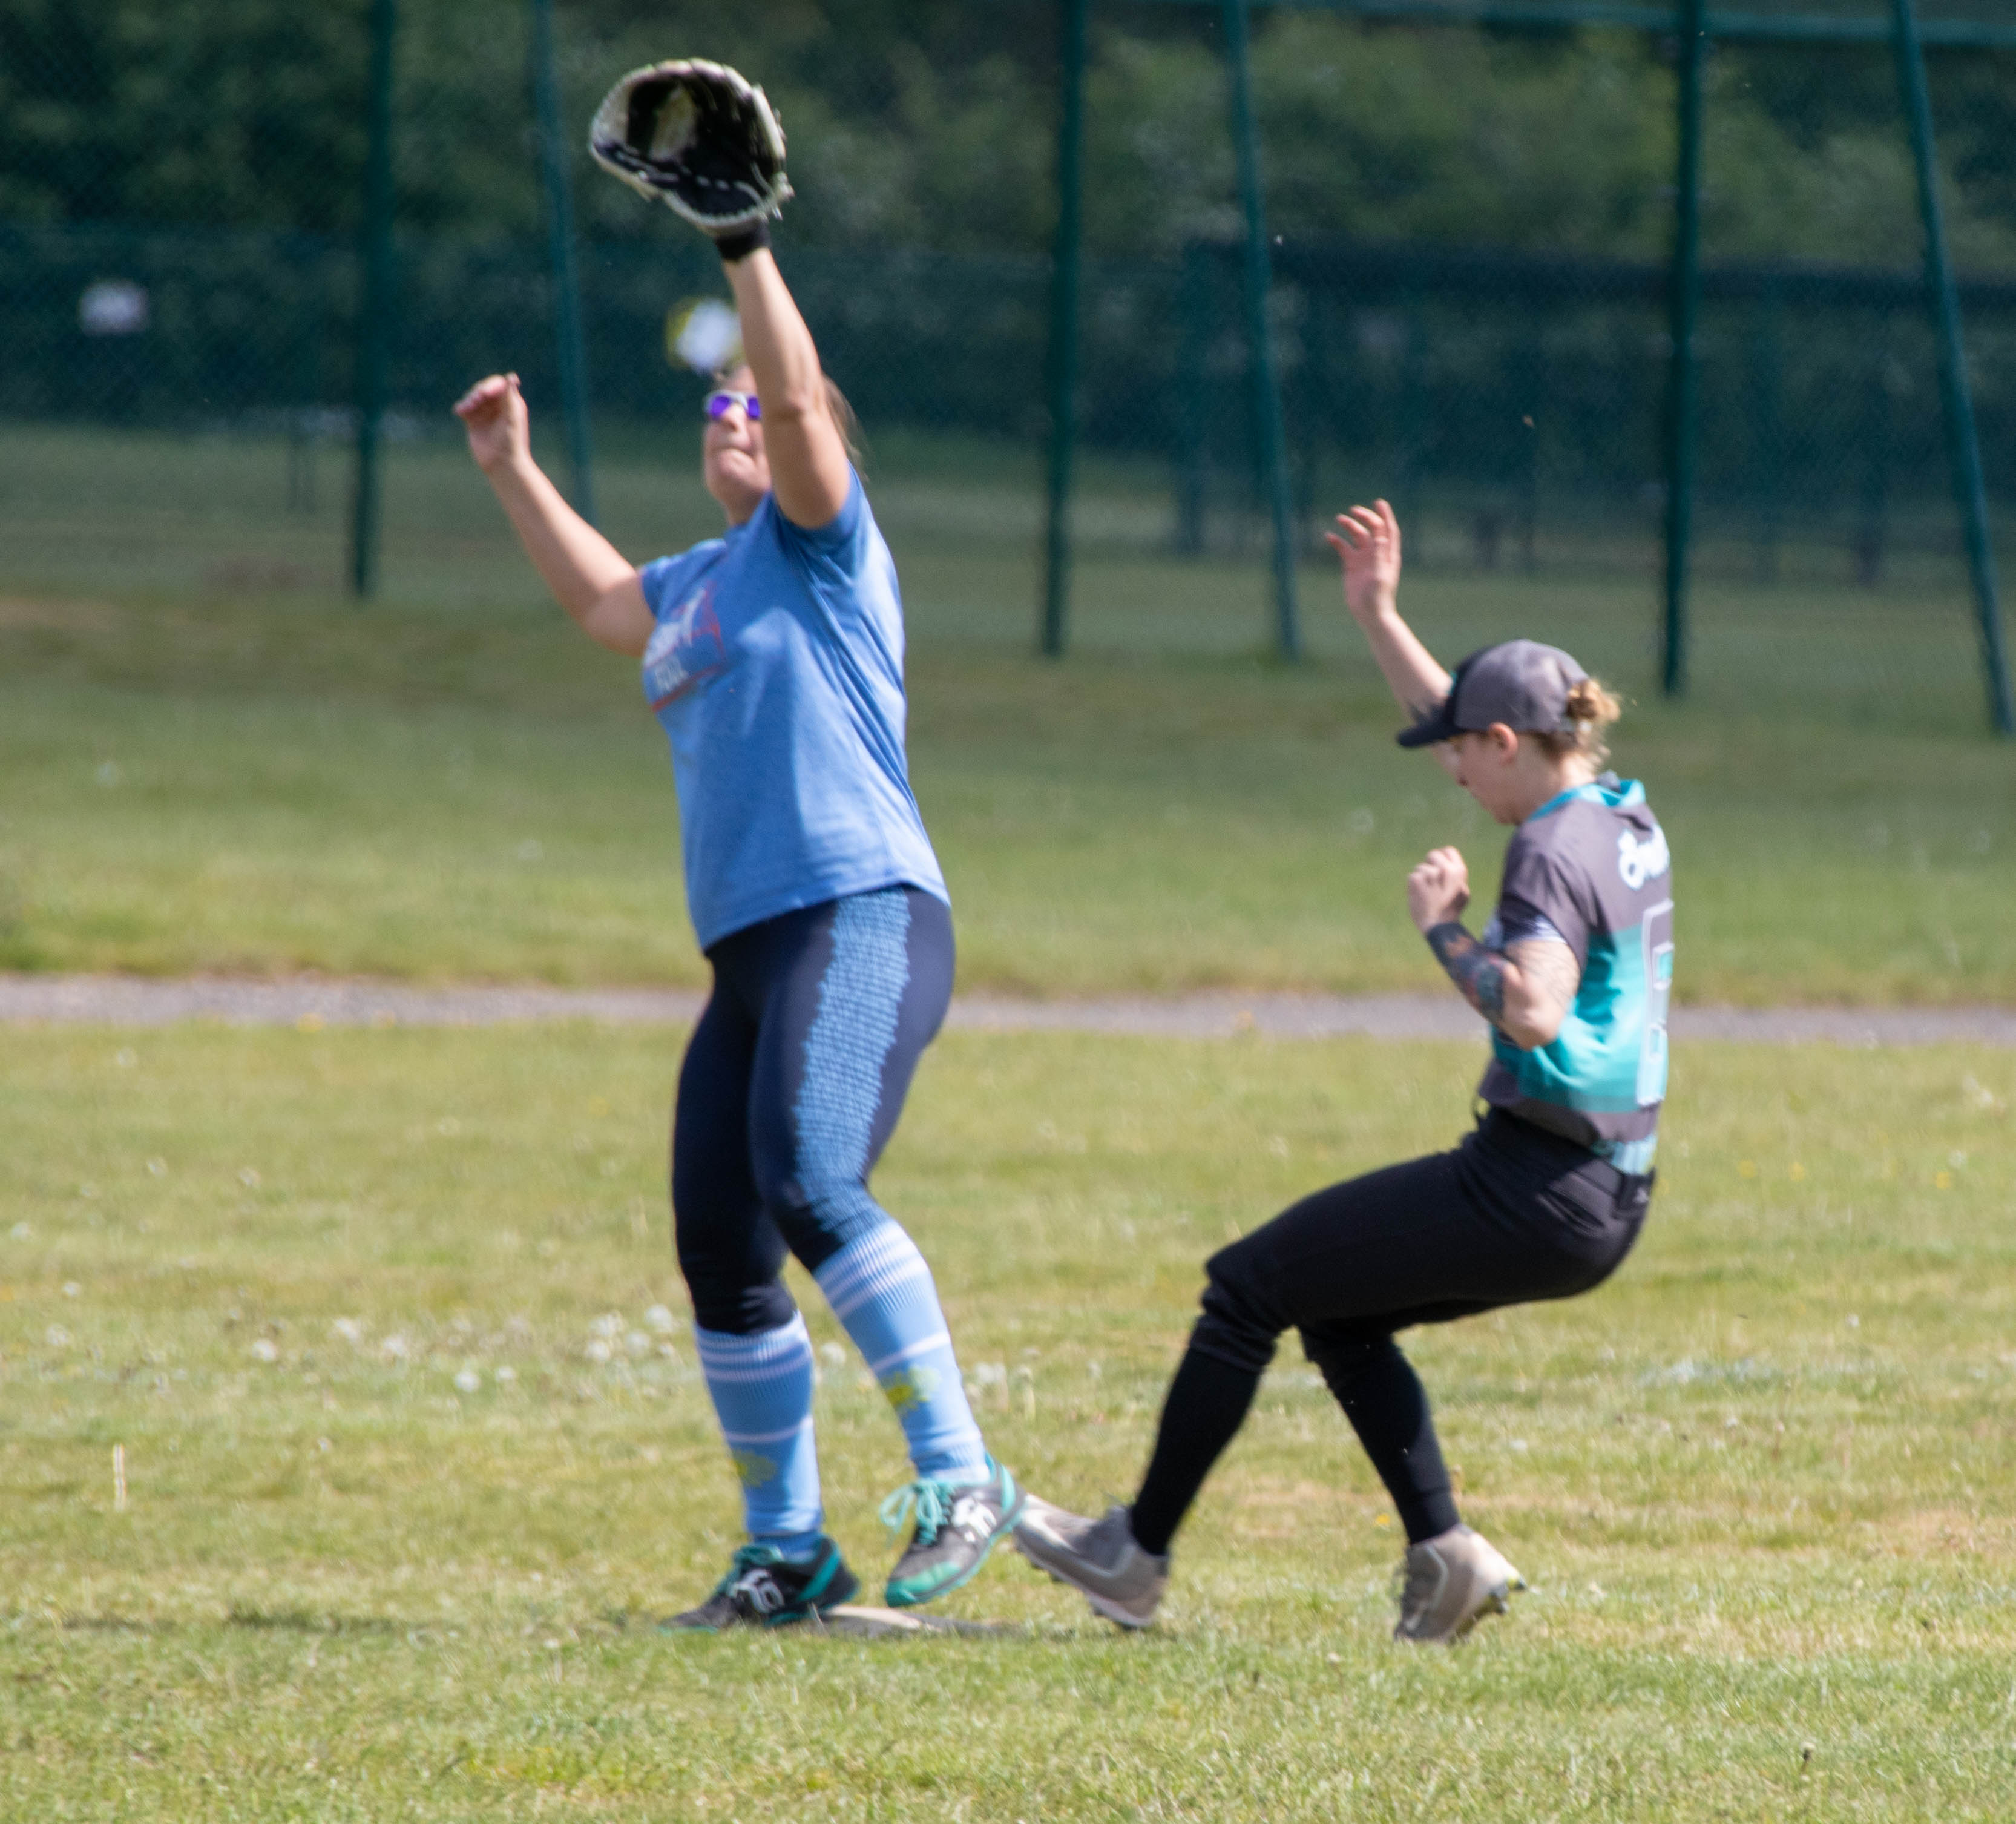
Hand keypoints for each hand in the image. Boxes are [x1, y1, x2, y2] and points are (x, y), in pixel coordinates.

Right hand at [454, 372, 528, 474]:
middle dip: (476, 393)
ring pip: (472, 398)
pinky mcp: (474, 421)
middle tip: (474, 402)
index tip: (483, 394)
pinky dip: (461, 408)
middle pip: (483, 389)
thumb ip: (509, 397)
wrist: (502, 463)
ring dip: (468, 401)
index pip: (498, 384)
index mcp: (510, 402)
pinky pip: (465, 409)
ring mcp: (485, 413)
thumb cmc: (511, 441)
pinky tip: (459, 412)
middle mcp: (497, 405)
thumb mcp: (511, 417)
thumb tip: (511, 376)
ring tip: (465, 410)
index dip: (489, 386)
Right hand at [1324, 499, 1401, 624]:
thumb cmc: (1378, 597)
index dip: (1385, 515)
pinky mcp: (1351, 566)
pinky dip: (1337, 541)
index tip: (1378, 502)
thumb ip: (1379, 555)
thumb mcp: (1379, 575)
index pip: (1388, 529)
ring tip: (1339, 519)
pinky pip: (1343, 548)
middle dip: (1364, 517)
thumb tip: (1380, 536)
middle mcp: (1376, 553)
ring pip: (1357, 536)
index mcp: (1387, 554)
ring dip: (1349, 526)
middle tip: (1353, 510)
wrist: (1369, 614)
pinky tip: (1329, 536)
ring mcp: (1363, 559)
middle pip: (1372, 529)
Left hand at [1407, 846, 1469, 931]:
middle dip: (1429, 865)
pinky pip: (1412, 876)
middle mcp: (1446, 869)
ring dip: (1420, 878)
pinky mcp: (1417, 880)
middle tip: (1429, 881)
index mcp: (1459, 871)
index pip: (1449, 850)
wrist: (1440, 926)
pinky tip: (1418, 896)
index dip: (1442, 857)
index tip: (1438, 865)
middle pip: (1433, 855)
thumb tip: (1447, 865)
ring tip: (1426, 893)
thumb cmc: (1451, 911)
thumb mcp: (1462, 892)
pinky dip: (1412, 886)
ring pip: (1420, 867)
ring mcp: (1431, 874)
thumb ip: (1455, 876)